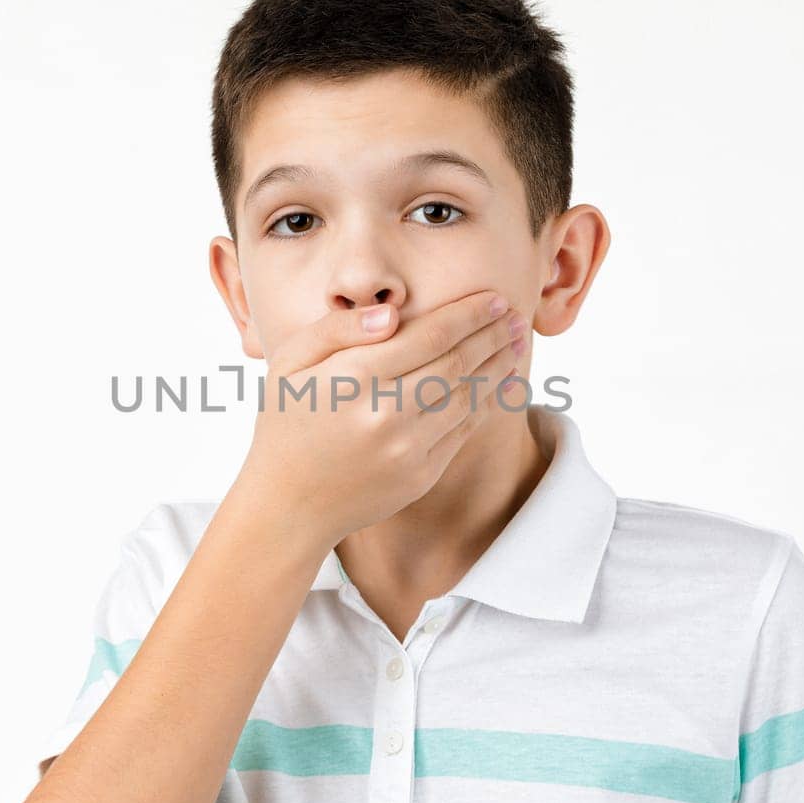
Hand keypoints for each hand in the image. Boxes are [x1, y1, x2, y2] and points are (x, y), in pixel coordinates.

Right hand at [234, 289, 526, 547]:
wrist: (288, 504)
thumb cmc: (287, 423)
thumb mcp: (290, 363)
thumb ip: (337, 329)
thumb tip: (391, 315)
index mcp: (354, 379)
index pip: (429, 336)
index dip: (469, 315)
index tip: (495, 298)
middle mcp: (385, 414)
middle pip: (456, 363)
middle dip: (492, 335)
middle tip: (516, 314)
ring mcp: (406, 449)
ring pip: (467, 397)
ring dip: (497, 366)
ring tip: (515, 343)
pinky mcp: (420, 476)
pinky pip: (463, 431)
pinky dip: (487, 403)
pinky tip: (500, 383)